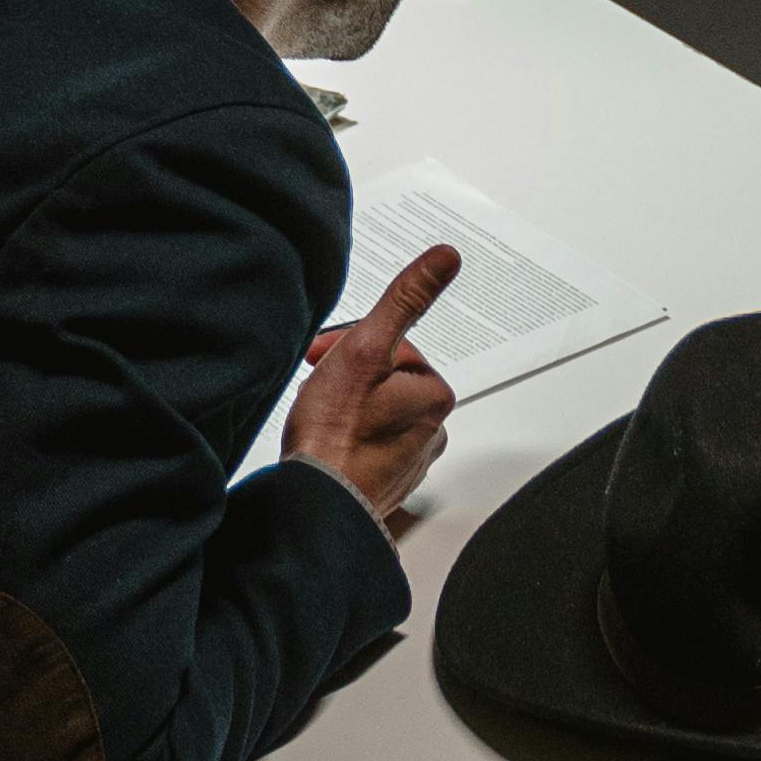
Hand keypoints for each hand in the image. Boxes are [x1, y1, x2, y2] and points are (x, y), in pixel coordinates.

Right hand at [285, 239, 459, 520]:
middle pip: (384, 379)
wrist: (316, 502)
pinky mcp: (387, 483)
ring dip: (347, 407)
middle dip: (350, 376)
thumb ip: (406, 300)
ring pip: (374, 412)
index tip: (326, 359)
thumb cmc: (335, 431)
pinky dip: (345, 439)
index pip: (393, 347)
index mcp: (434, 395)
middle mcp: (431, 431)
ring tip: (321, 418)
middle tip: (320, 391)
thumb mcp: (366, 348)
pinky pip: (366, 446)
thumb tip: (444, 258)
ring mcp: (409, 461)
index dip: (352, 346)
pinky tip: (326, 443)